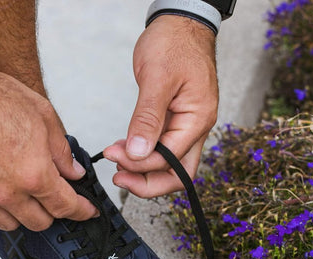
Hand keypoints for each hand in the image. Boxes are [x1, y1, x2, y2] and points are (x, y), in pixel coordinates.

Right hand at [0, 67, 97, 230]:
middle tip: (53, 197)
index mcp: (33, 174)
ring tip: (23, 197)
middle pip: (39, 221)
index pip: (66, 206)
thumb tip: (73, 173)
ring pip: (9, 225)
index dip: (81, 211)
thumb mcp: (43, 115)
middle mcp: (7, 192)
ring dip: (21, 215)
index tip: (86, 211)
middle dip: (52, 211)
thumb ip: (62, 151)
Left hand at [103, 15, 217, 197]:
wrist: (181, 23)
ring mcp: (189, 125)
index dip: (141, 165)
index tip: (115, 156)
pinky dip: (145, 154)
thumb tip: (137, 152)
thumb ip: (147, 118)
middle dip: (147, 182)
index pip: (171, 160)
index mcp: (198, 119)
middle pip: (178, 174)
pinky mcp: (178, 121)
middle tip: (118, 177)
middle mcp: (198, 127)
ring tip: (117, 161)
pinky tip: (126, 148)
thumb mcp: (156, 78)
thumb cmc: (174, 42)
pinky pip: (165, 148)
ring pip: (171, 165)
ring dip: (144, 169)